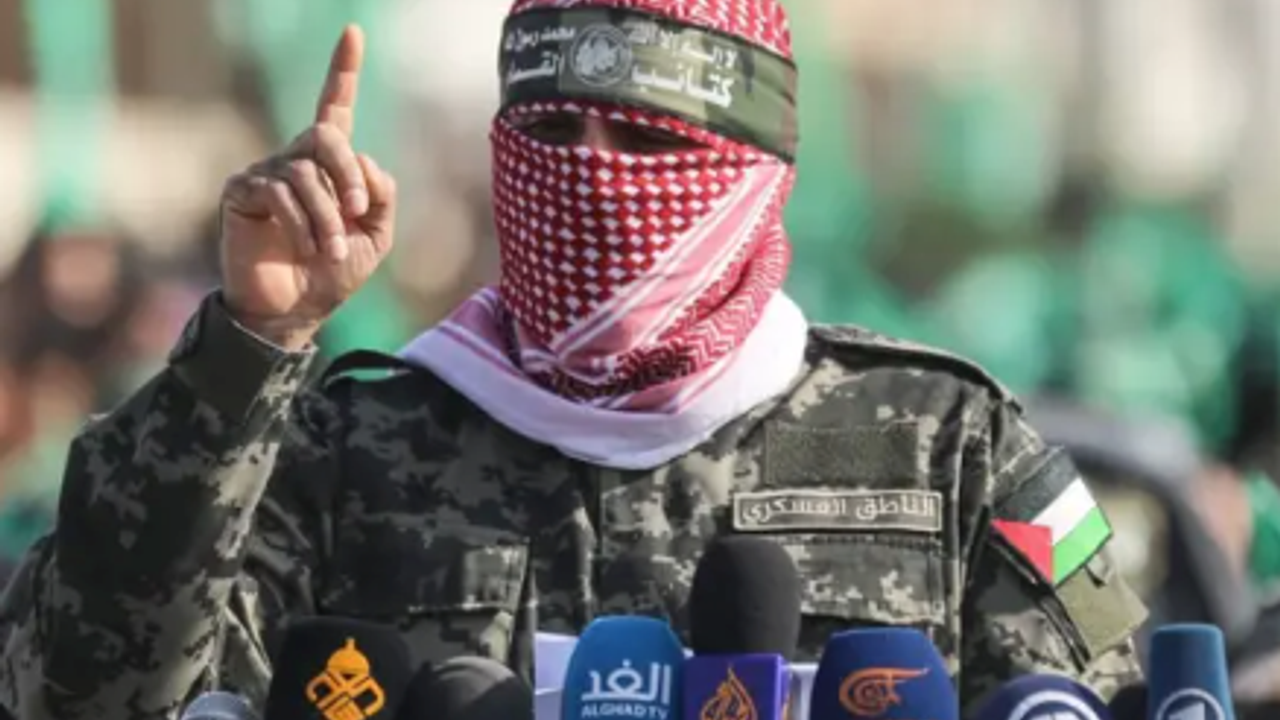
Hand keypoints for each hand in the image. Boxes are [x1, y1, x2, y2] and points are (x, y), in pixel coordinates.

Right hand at [219, 25, 395, 349]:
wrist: (294, 311)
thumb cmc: (332, 273)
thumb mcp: (376, 237)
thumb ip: (381, 196)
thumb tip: (365, 161)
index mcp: (329, 166)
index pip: (335, 108)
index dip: (343, 71)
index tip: (354, 32)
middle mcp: (295, 160)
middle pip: (325, 134)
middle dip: (348, 172)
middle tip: (356, 209)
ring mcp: (265, 173)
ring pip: (306, 173)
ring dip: (327, 216)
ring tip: (329, 251)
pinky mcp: (242, 192)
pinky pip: (279, 193)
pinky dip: (302, 224)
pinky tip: (305, 249)